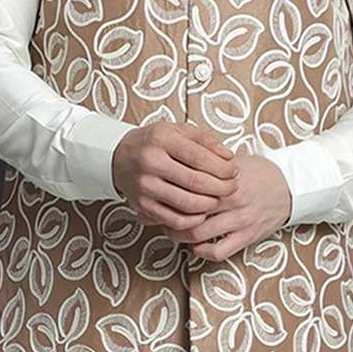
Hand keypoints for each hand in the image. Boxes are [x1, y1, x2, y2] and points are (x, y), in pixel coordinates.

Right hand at [112, 121, 240, 231]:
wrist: (118, 156)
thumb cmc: (153, 142)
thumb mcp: (177, 130)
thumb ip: (205, 141)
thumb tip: (229, 157)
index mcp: (162, 140)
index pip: (200, 158)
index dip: (223, 168)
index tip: (234, 171)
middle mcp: (151, 163)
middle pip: (197, 183)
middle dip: (222, 188)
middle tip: (232, 187)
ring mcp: (145, 187)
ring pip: (188, 204)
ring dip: (210, 204)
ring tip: (218, 198)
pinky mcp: (143, 206)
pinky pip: (175, 220)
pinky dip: (194, 219)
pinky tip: (201, 212)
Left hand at [165, 153, 291, 261]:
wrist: (289, 187)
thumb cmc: (257, 173)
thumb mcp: (232, 162)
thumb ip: (207, 165)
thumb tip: (176, 166)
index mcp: (224, 179)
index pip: (188, 187)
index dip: (169, 193)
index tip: (160, 194)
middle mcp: (231, 200)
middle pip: (188, 212)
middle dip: (169, 216)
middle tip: (160, 215)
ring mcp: (239, 220)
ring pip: (198, 234)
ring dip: (180, 236)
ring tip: (174, 231)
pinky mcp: (247, 237)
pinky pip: (218, 252)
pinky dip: (201, 251)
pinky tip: (196, 245)